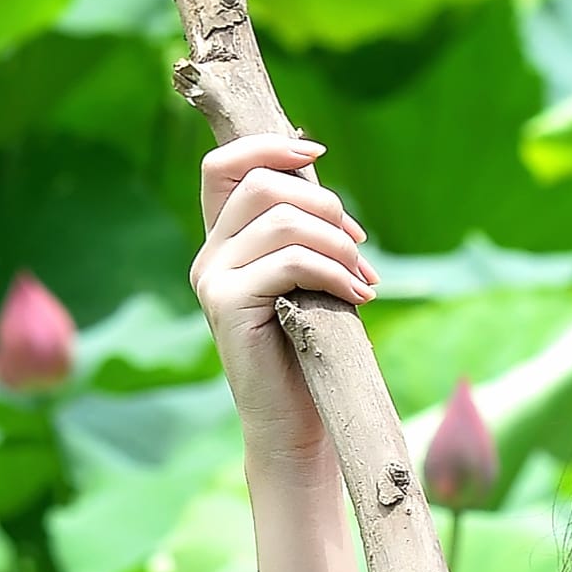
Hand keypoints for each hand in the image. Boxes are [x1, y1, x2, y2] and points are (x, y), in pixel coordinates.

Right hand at [191, 133, 378, 455]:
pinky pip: (290, 261)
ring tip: (363, 279)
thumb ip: (304, 227)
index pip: (223, 165)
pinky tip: (357, 297)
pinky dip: (335, 272)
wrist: (296, 424)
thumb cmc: (310, 350)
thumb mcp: (309, 276)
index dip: (269, 146)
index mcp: (224, 242)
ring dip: (338, 244)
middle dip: (326, 204)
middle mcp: (209, 256)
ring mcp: (212, 279)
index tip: (317, 152)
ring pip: (282, 220)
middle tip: (359, 246)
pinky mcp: (226, 304)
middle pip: (264, 184)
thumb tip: (315, 161)